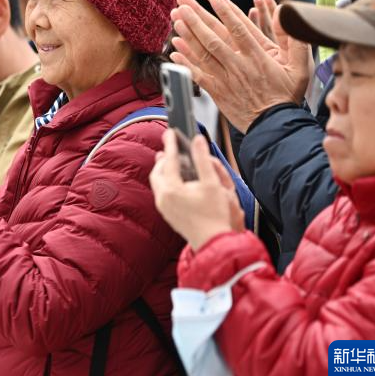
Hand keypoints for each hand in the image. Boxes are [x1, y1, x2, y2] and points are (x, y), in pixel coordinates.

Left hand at [151, 130, 243, 250]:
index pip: (169, 161)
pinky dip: (165, 182)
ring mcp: (164, 208)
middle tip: (169, 147)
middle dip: (163, 159)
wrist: (215, 242)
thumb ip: (204, 160)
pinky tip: (175, 181)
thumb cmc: (216, 216)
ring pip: (157, 183)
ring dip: (163, 170)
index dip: (171, 145)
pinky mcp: (168, 215)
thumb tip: (198, 140)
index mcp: (172, 189)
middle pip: (157, 172)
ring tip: (169, 161)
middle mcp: (163, 198)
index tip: (171, 132)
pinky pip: (161, 193)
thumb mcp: (213, 184)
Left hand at [170, 0, 311, 131]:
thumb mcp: (300, 67)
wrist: (274, 126)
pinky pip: (197, 75)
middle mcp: (239, 65)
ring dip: (188, 34)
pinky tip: (175, 50)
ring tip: (176, 18)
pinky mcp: (217, 92)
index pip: (238, 27)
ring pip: (203, 53)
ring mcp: (226, 79)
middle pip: (213, 36)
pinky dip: (185, 62)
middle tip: (183, 0)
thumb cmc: (287, 95)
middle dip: (197, 16)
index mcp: (258, 56)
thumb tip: (286, 14)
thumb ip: (294, 40)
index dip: (223, 9)